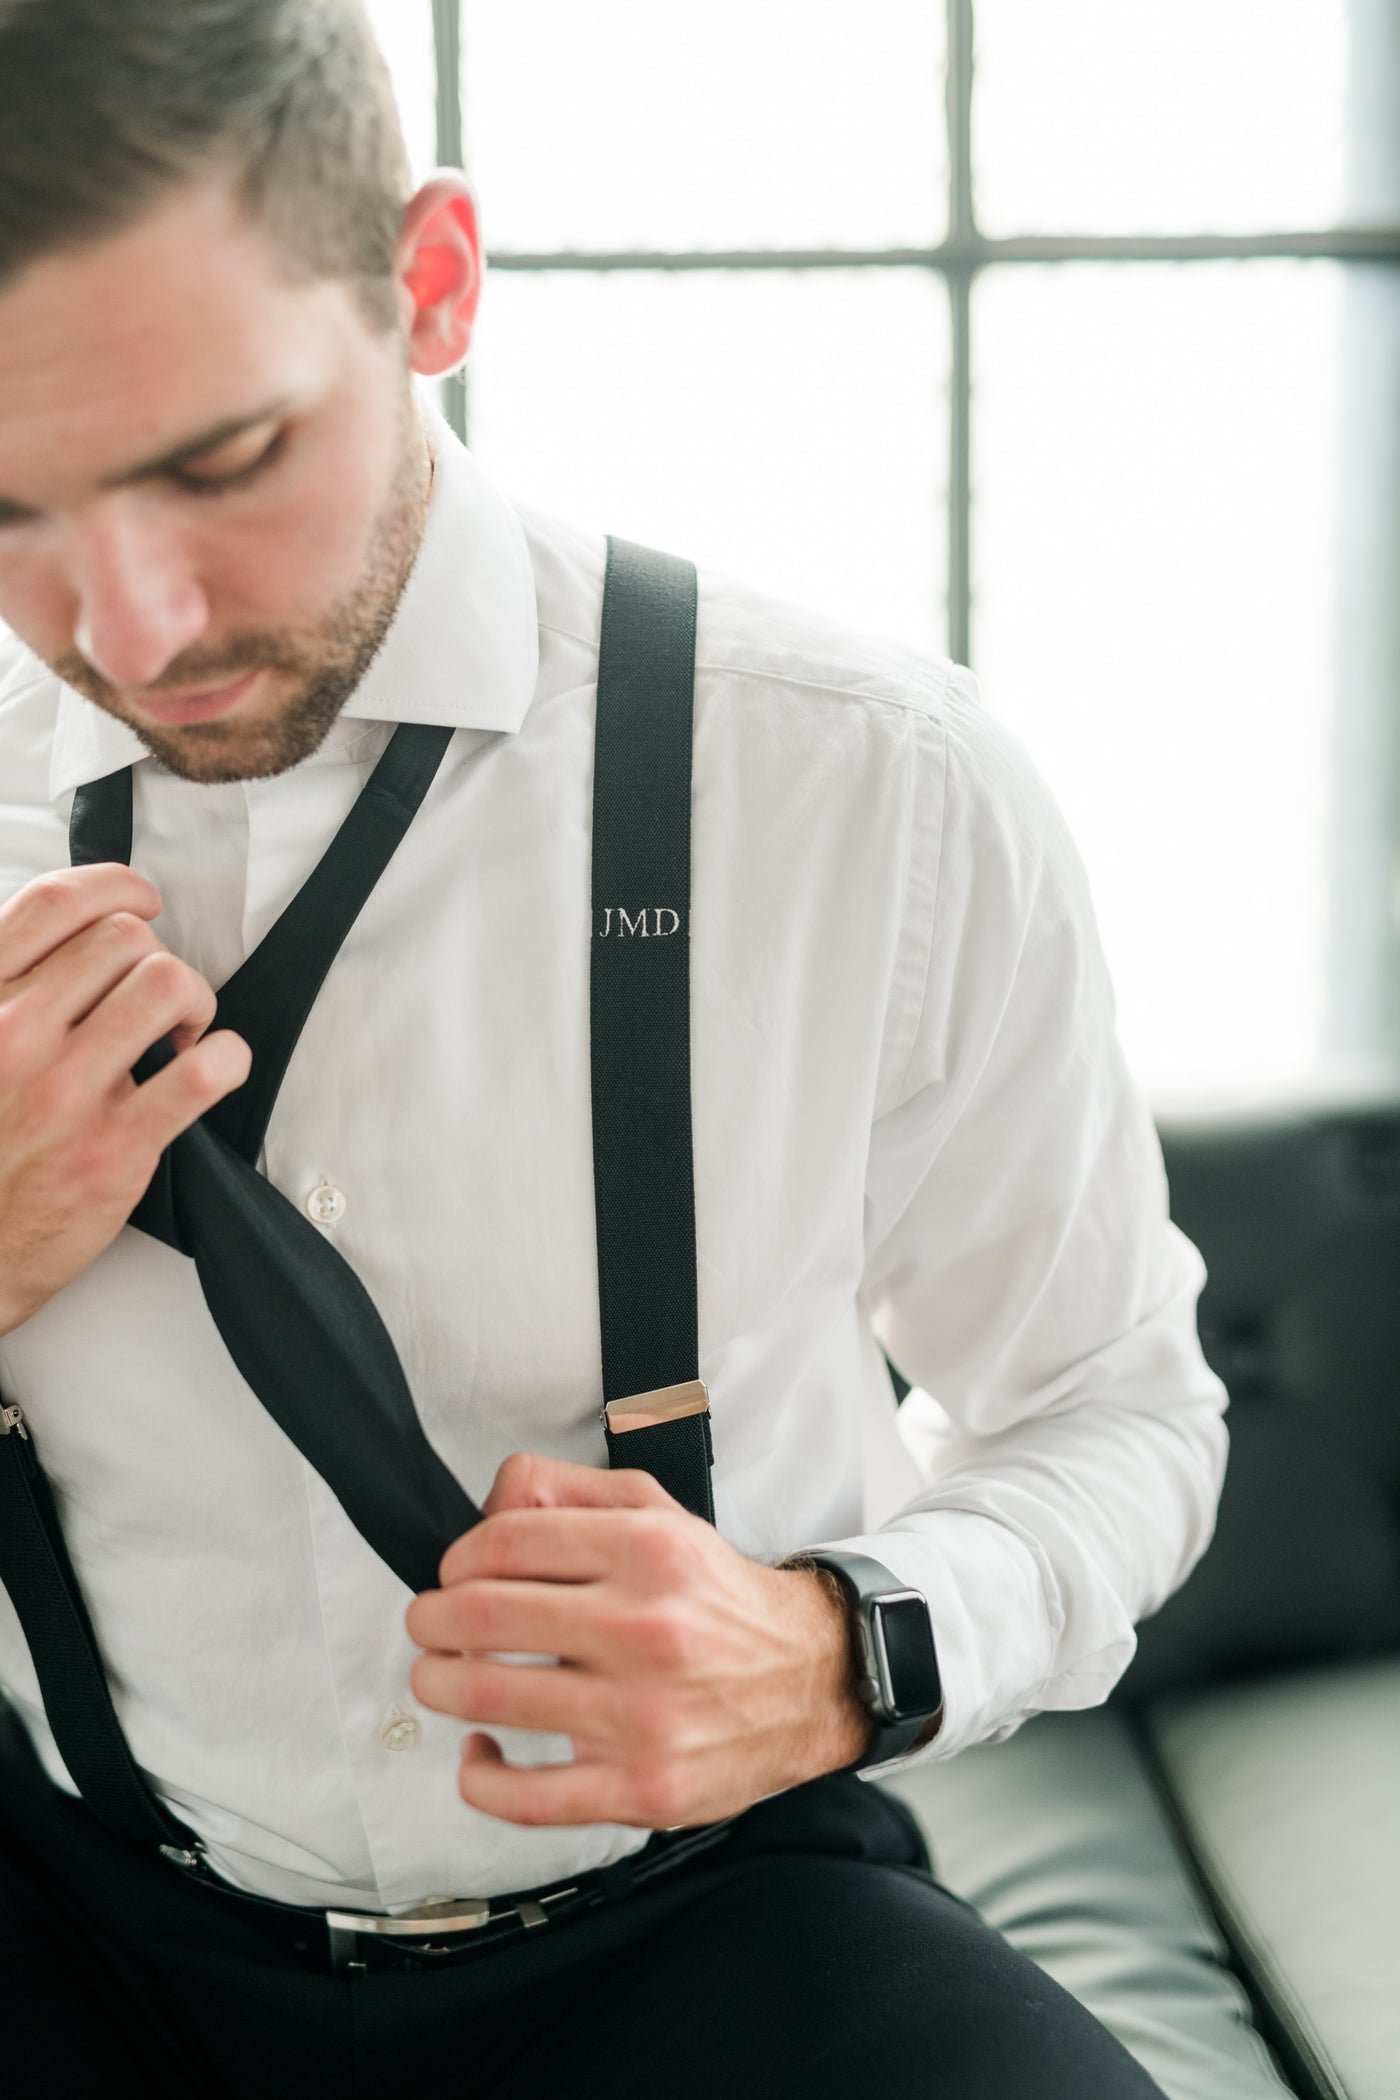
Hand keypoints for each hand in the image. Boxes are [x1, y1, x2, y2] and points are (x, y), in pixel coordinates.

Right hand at [0, 863, 250, 1334]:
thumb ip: (9, 988)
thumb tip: (75, 934)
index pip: (56, 904)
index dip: (117, 886)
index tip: (143, 900)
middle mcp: (13, 1035)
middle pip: (125, 938)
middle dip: (159, 959)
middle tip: (160, 1000)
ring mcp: (64, 1091)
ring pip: (168, 985)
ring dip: (194, 1001)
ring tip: (183, 1034)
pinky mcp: (115, 1146)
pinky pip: (202, 1073)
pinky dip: (227, 1058)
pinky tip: (213, 1068)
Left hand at [406, 1452, 873, 1828]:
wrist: (811, 1678)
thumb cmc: (719, 1600)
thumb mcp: (659, 1513)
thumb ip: (571, 1491)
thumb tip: (493, 1498)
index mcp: (647, 1551)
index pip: (503, 1541)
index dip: (457, 1558)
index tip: (455, 1574)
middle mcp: (644, 1629)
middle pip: (481, 1615)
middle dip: (431, 1619)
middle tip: (430, 1624)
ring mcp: (642, 1715)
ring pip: (489, 1697)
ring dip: (439, 1685)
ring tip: (442, 1678)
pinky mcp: (641, 1787)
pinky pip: (524, 1796)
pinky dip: (478, 1776)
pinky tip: (480, 1753)